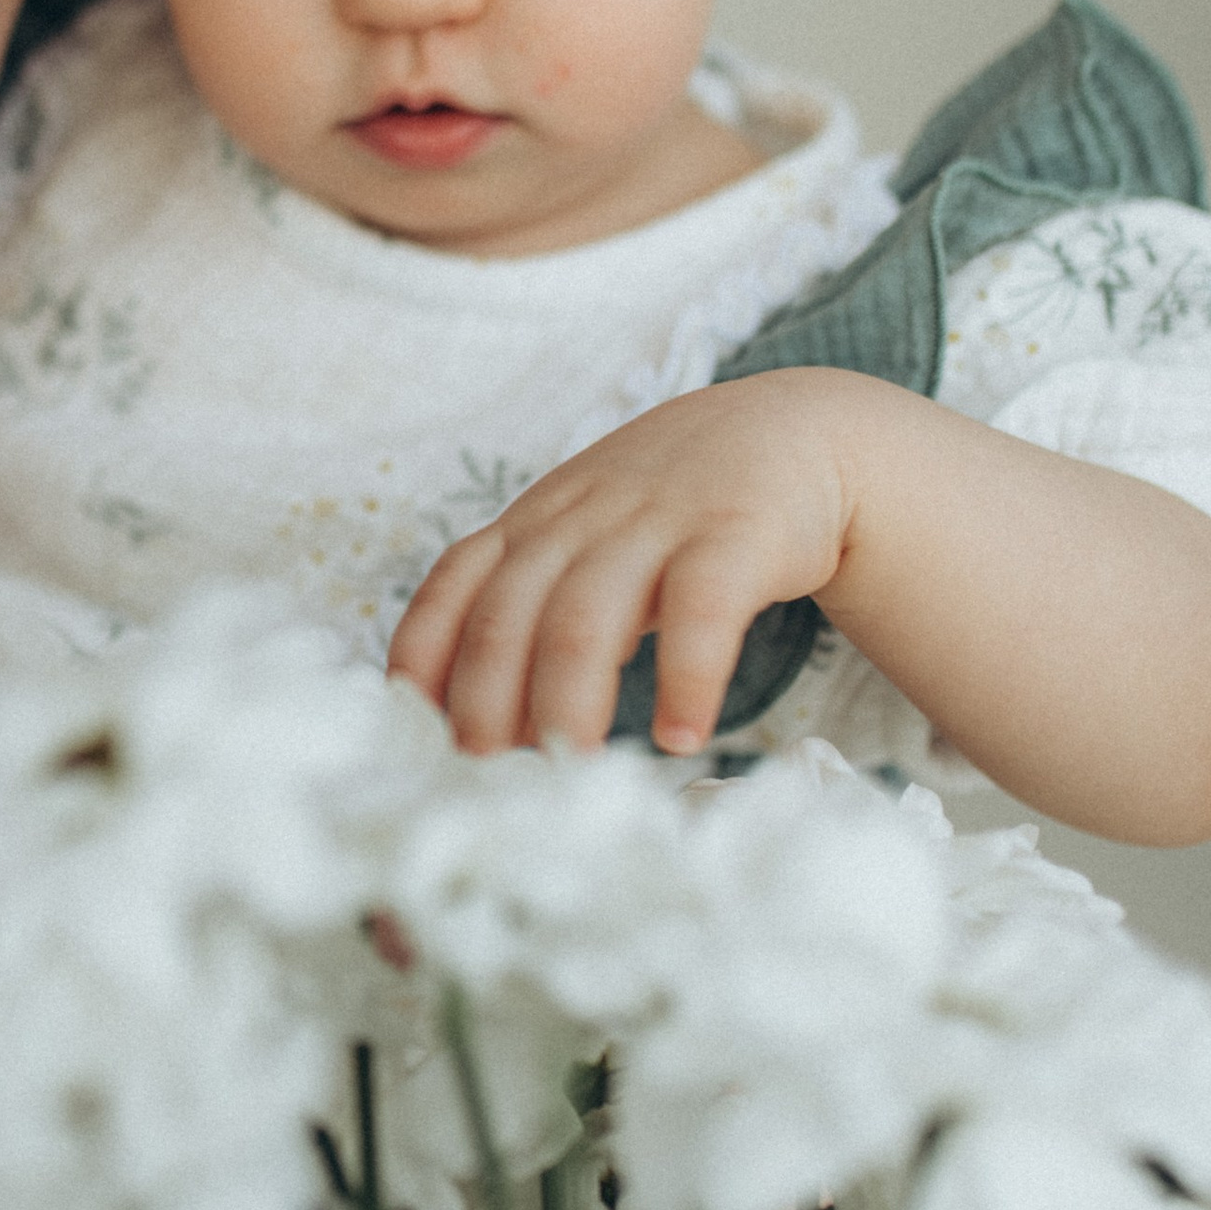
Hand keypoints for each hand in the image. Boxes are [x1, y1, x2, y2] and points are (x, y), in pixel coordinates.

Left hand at [388, 372, 868, 756]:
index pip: (452, 586)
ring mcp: (655, 522)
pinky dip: (687, 677)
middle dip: (482, 702)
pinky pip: (702, 608)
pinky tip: (680, 736)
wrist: (797, 432)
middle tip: (481, 777)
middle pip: (506, 614)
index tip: (413, 732)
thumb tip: (481, 725)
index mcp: (533, 523)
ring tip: (570, 771)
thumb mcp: (586, 540)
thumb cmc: (673, 511)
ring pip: (585, 617)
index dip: (424, 659)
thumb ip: (533, 611)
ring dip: (566, 703)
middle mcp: (580, 519)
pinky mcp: (737, 534)